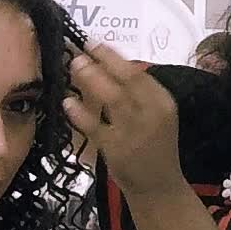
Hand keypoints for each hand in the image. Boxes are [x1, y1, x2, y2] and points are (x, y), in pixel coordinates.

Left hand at [61, 45, 184, 199]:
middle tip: (79, 49)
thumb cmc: (154, 147)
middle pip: (126, 80)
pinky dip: (80, 114)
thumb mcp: (155, 115)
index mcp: (162, 102)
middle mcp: (151, 114)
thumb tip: (110, 65)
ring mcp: (134, 132)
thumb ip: (137, 93)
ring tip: (74, 66)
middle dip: (102, 61)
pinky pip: (94, 127)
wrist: (158, 186)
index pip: (137, 72)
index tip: (95, 42)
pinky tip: (67, 102)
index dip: (113, 55)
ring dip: (91, 79)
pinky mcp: (116, 150)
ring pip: (111, 99)